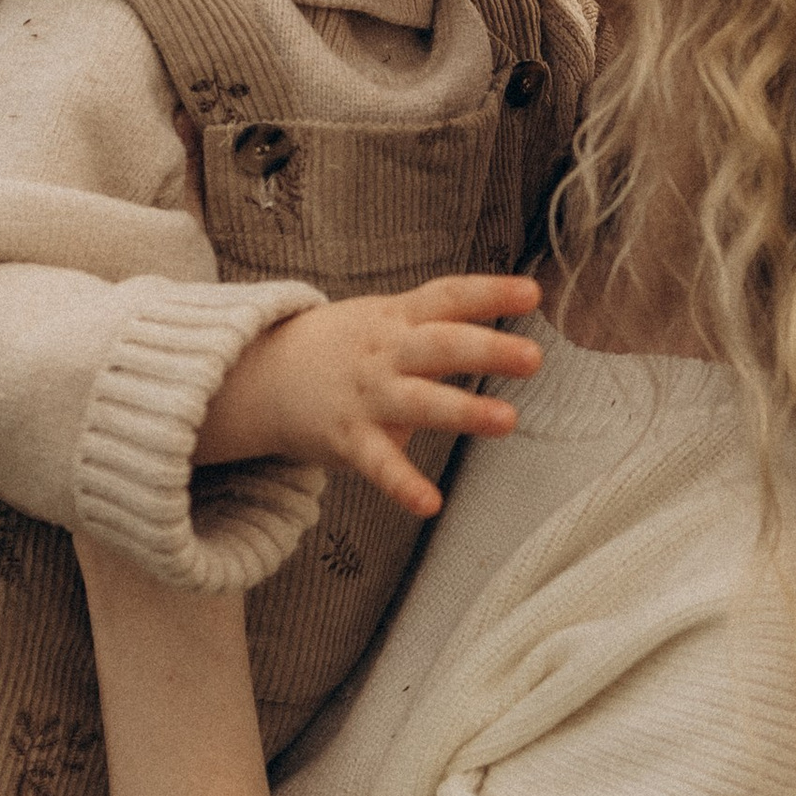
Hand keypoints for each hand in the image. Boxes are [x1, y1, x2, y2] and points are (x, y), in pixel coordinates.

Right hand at [197, 273, 541, 518]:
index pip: (448, 297)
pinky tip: (429, 503)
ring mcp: (367, 395)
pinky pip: (379, 464)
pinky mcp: (348, 438)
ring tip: (507, 421)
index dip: (490, 293)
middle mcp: (386, 352)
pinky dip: (403, 485)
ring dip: (463, 411)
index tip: (532, 293)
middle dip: (486, 351)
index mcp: (399, 317)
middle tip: (532, 358)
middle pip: (440, 345)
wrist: (263, 375)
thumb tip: (514, 309)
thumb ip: (442, 318)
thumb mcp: (387, 317)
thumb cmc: (346, 346)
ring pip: (419, 402)